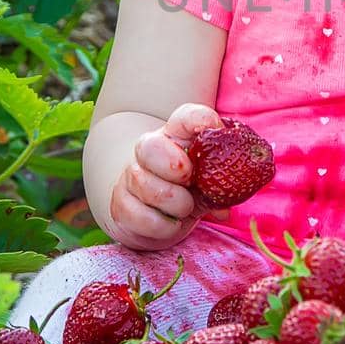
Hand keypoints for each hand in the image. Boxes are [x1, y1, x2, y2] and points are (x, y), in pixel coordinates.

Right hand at [108, 103, 221, 248]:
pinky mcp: (121, 206)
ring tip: (185, 208)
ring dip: (174, 203)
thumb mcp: (208, 181)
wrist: (151, 210)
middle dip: (173, 165)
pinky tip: (172, 224)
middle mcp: (148, 150)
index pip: (186, 117)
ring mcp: (131, 177)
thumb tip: (224, 210)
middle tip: (190, 180)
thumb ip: (221, 187)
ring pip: (145, 185)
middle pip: (150, 146)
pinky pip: (139, 216)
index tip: (214, 129)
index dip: (200, 120)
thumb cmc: (188, 189)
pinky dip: (162, 226)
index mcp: (176, 136)